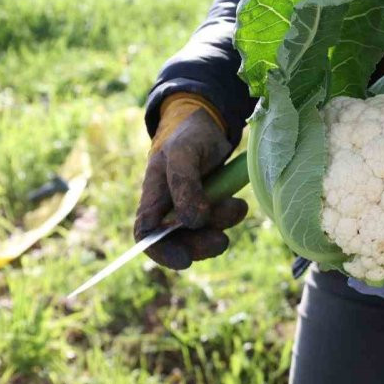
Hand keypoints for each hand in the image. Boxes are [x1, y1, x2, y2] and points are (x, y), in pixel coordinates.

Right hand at [134, 107, 246, 268]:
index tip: (185, 260)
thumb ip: (185, 184)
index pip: (146, 234)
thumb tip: (192, 221)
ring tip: (237, 207)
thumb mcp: (184, 152)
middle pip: (177, 241)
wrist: (209, 122)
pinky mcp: (210, 205)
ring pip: (201, 235)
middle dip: (200, 245)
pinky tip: (238, 204)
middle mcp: (169, 207)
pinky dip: (230, 218)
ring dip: (220, 228)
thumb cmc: (189, 135)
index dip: (161, 252)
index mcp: (153, 195)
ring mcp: (190, 207)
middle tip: (221, 240)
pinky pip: (218, 223)